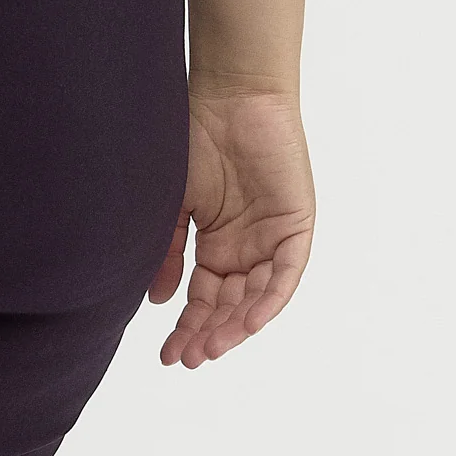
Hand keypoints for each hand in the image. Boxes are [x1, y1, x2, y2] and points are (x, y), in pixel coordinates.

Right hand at [148, 83, 315, 368]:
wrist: (229, 97)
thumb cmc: (194, 140)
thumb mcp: (173, 207)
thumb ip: (168, 255)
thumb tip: (160, 302)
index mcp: (216, 244)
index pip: (203, 299)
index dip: (187, 328)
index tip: (167, 355)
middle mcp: (245, 247)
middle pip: (229, 305)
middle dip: (208, 334)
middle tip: (188, 358)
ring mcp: (271, 237)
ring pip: (258, 297)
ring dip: (236, 325)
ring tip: (212, 347)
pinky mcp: (295, 225)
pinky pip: (286, 273)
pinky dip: (270, 299)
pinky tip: (249, 322)